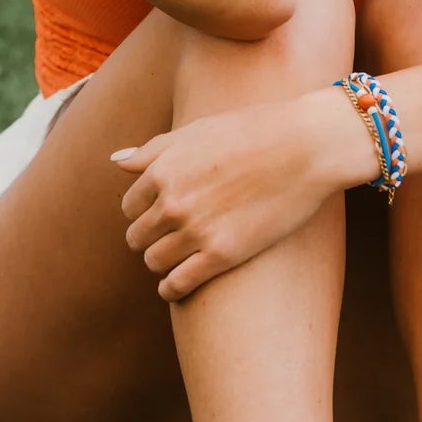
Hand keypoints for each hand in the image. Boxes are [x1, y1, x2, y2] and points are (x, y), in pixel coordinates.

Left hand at [111, 91, 368, 300]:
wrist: (304, 147)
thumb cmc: (253, 132)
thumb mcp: (196, 131)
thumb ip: (153, 149)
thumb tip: (116, 160)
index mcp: (162, 170)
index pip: (130, 206)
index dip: (143, 212)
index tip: (159, 216)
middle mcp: (172, 202)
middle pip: (138, 236)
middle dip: (149, 238)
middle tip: (168, 239)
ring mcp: (195, 231)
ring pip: (154, 262)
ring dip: (160, 263)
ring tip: (176, 260)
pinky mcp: (221, 255)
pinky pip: (176, 285)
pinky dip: (171, 289)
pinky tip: (176, 287)